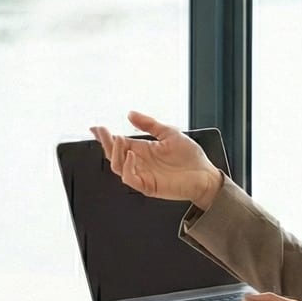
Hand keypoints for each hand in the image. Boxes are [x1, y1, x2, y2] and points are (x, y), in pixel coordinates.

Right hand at [90, 111, 222, 209]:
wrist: (205, 175)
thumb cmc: (190, 157)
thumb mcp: (169, 133)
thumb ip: (149, 124)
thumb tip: (130, 114)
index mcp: (142, 150)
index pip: (118, 143)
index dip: (105, 136)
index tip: (96, 128)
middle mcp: (139, 163)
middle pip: (113, 155)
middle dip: (105, 143)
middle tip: (103, 132)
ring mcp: (142, 175)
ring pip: (117, 167)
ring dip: (115, 153)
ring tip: (120, 140)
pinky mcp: (148, 186)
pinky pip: (130, 179)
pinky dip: (127, 167)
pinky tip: (132, 155)